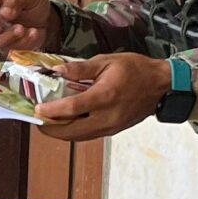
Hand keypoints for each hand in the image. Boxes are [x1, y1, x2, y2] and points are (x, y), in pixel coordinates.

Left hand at [31, 52, 168, 143]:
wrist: (161, 85)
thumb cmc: (135, 69)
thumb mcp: (107, 61)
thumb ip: (80, 69)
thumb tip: (56, 71)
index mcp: (105, 96)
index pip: (71, 108)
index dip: (51, 111)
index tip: (37, 108)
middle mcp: (107, 116)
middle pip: (71, 131)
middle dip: (50, 128)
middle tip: (37, 119)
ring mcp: (111, 127)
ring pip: (79, 137)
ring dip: (61, 132)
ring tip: (48, 121)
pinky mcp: (113, 130)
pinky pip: (88, 135)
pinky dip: (74, 131)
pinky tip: (66, 122)